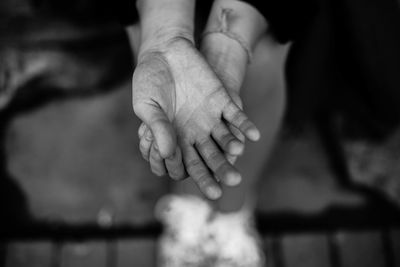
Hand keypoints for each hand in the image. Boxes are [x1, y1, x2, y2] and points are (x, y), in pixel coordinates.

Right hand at [133, 37, 259, 198]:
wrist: (164, 51)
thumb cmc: (149, 80)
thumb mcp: (147, 105)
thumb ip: (157, 128)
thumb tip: (168, 153)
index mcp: (176, 139)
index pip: (188, 166)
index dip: (193, 176)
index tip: (189, 178)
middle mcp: (196, 132)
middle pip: (211, 158)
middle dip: (220, 171)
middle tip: (229, 185)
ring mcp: (210, 117)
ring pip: (226, 140)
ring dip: (232, 148)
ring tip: (236, 153)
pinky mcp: (222, 99)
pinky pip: (236, 116)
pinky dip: (244, 126)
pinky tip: (253, 136)